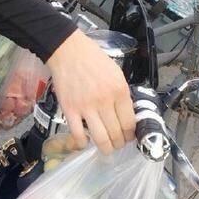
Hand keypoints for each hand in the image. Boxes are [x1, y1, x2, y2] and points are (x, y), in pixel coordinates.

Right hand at [46, 30, 135, 154]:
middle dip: (119, 144)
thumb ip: (122, 94)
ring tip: (106, 148)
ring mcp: (86, 107)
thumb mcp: (116, 73)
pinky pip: (78, 135)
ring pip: (100, 139)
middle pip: (116, 134)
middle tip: (117, 144)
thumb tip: (126, 115)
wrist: (68, 50)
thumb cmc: (93, 59)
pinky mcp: (69, 110)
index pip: (129, 123)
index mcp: (119, 90)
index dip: (130, 135)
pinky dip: (83, 143)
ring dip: (105, 148)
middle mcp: (104, 101)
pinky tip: (86, 142)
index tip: (128, 137)